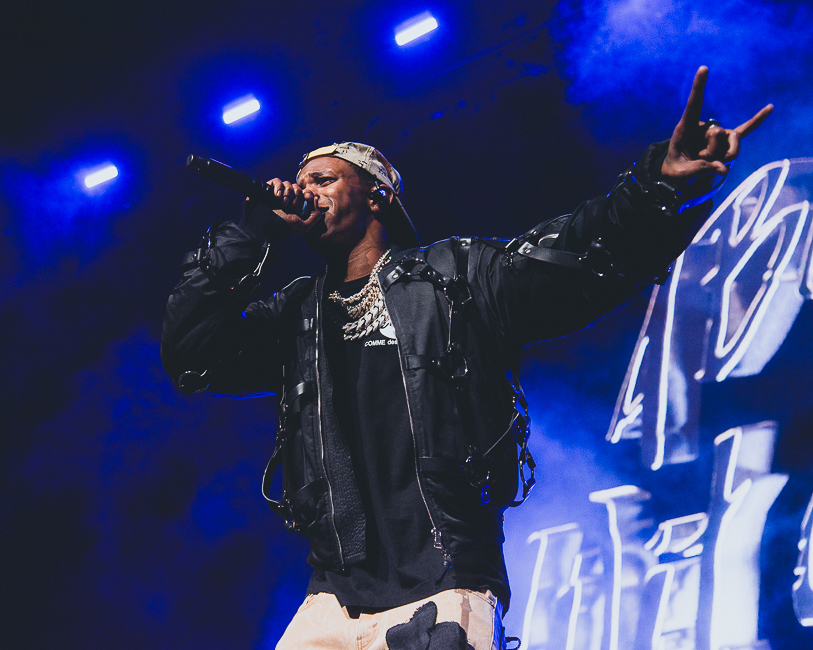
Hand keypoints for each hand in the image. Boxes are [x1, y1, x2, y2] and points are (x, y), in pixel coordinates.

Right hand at [255, 178, 321, 233]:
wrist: (262, 226)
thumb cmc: (282, 227)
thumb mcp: (303, 226)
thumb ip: (315, 217)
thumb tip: (316, 200)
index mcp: (296, 206)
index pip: (306, 194)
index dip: (309, 194)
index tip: (309, 198)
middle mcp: (288, 199)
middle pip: (298, 188)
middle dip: (298, 194)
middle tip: (294, 205)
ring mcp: (277, 193)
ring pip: (288, 183)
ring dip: (288, 193)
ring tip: (283, 203)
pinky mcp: (268, 189)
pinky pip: (277, 181)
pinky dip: (279, 187)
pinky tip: (276, 196)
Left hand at [661, 66, 772, 185]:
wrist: (679, 172)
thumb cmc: (676, 169)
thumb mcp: (680, 172)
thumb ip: (699, 169)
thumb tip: (723, 169)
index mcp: (686, 127)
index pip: (694, 103)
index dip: (699, 87)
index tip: (703, 67)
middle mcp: (704, 126)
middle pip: (719, 136)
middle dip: (712, 154)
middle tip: (697, 160)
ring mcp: (717, 132)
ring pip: (731, 148)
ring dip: (721, 159)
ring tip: (706, 161)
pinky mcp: (727, 139)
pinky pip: (745, 130)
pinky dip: (757, 120)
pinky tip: (770, 107)